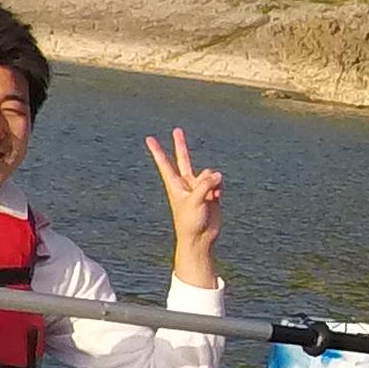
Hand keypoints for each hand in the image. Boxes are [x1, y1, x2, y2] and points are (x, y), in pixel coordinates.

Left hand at [148, 129, 222, 283]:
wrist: (201, 237)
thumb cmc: (189, 221)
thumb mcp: (195, 200)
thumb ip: (205, 184)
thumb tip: (218, 174)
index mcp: (174, 184)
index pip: (164, 163)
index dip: (157, 151)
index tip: (149, 138)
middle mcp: (186, 183)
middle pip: (183, 159)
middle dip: (180, 145)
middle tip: (176, 130)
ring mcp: (199, 187)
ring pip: (209, 173)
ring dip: (212, 181)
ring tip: (211, 195)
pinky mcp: (211, 193)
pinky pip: (218, 182)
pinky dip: (219, 188)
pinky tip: (216, 197)